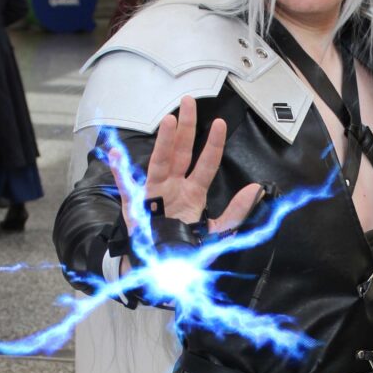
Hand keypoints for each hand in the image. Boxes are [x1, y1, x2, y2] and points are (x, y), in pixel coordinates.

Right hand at [106, 94, 261, 248]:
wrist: (163, 269)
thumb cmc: (186, 249)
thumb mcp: (218, 232)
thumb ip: (237, 211)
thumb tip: (256, 190)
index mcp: (192, 193)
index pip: (205, 164)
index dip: (213, 144)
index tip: (220, 125)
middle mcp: (173, 188)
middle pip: (180, 152)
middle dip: (186, 127)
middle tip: (189, 103)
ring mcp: (154, 194)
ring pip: (160, 162)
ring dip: (164, 142)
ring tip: (168, 121)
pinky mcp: (135, 207)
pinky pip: (127, 187)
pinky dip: (120, 172)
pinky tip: (115, 155)